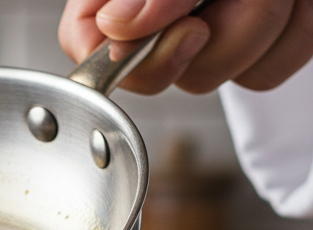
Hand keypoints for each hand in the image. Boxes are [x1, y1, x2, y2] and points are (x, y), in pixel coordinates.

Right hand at [59, 0, 312, 93]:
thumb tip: (117, 26)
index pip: (84, 39)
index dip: (111, 53)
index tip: (152, 32)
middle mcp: (160, 14)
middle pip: (151, 72)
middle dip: (204, 36)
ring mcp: (210, 32)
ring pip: (212, 76)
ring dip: (257, 26)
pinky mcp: (259, 47)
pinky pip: (264, 73)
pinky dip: (289, 35)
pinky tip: (293, 0)